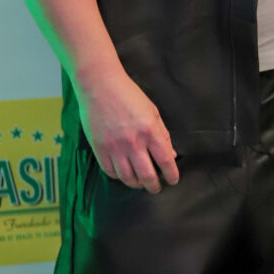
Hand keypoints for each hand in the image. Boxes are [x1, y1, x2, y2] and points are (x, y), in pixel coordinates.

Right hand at [76, 68, 178, 192]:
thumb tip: (171, 154)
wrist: (100, 86)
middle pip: (147, 175)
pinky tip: (124, 173)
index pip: (165, 161)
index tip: (173, 180)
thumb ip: (162, 134)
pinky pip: (110, 171)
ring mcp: (114, 147)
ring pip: (128, 178)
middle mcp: (133, 142)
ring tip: (141, 183)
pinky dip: (119, 177)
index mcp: (150, 131)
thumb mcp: (153, 112)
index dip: (172, 174)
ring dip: (136, 184)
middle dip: (154, 186)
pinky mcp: (99, 148)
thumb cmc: (129, 96)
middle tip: (156, 188)